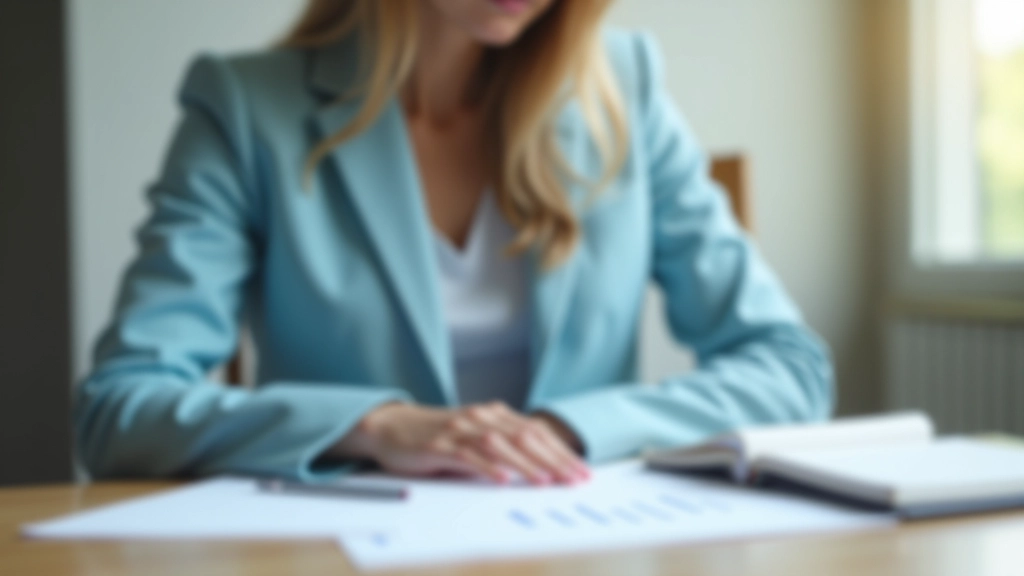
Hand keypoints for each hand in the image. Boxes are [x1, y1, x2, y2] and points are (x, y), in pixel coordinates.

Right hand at [335, 402, 589, 484]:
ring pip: (500, 446)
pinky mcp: (439, 446)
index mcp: (494, 414)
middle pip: (525, 438)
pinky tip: (503, 480)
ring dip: (526, 465)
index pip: (536, 432)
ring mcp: (460, 430)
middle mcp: (480, 417)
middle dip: (554, 460)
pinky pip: (467, 457)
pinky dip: (487, 468)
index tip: (582, 471)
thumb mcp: (473, 438)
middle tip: (576, 479)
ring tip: (547, 481)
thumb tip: (540, 469)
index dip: (561, 452)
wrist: (390, 426)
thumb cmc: (436, 437)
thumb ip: (502, 448)